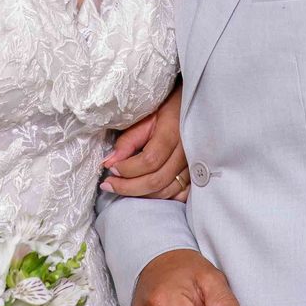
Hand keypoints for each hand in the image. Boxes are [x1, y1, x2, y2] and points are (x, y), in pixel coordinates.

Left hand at [101, 82, 187, 200]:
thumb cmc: (167, 110)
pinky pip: (178, 195)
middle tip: (109, 185)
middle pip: (157, 180)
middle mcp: (186, 153)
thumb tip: (109, 162)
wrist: (193, 109)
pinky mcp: (196, 174)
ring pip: (166, 191)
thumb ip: (129, 140)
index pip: (150, 161)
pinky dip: (159, 197)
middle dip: (128, 187)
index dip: (128, 169)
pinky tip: (145, 192)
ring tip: (121, 187)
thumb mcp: (146, 118)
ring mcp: (193, 166)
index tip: (111, 169)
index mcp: (174, 133)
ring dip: (140, 194)